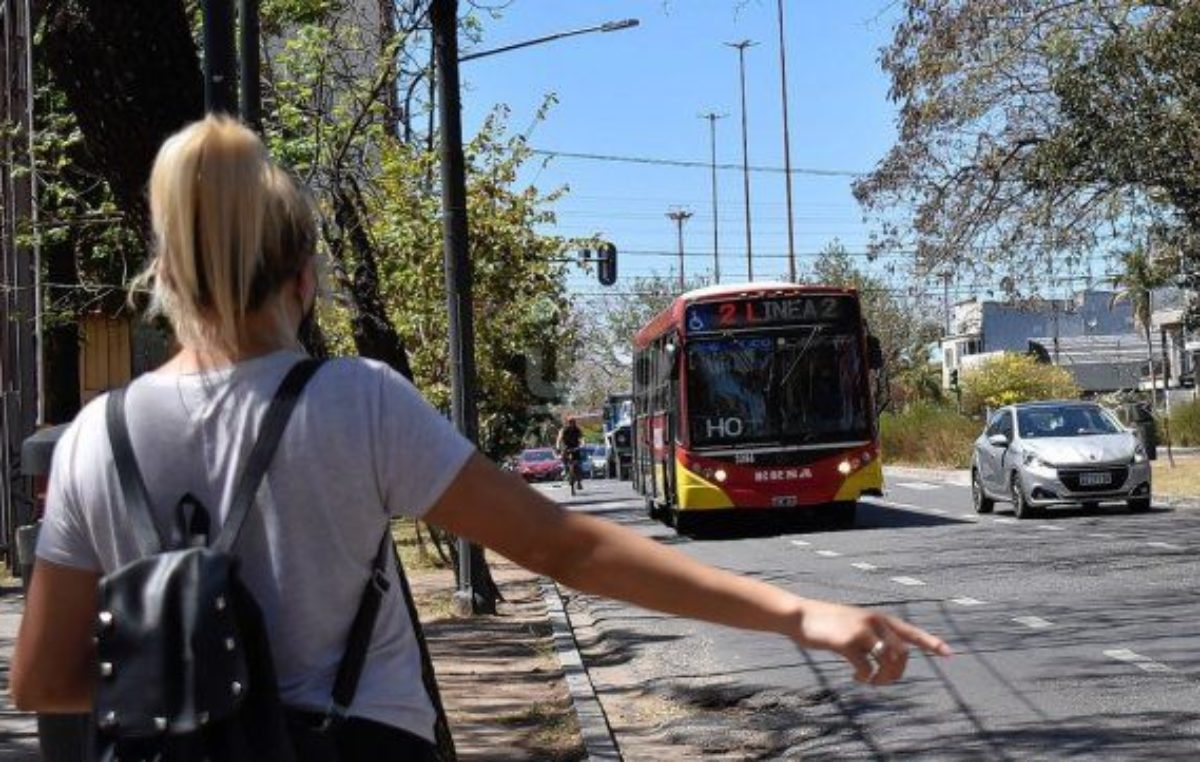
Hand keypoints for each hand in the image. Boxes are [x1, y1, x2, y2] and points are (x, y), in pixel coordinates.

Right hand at [791, 600, 951, 684]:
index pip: (911, 632)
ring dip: (883, 679)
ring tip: (872, 682)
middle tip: (883, 682)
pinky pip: (866, 668)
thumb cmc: (828, 622)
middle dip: (897, 674)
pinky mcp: (847, 643)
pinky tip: (857, 679)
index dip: (931, 643)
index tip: (949, 654)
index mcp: (879, 618)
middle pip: (901, 654)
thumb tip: (891, 658)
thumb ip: (874, 635)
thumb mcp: (855, 623)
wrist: (800, 615)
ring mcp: (862, 632)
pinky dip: (865, 678)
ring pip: (888, 661)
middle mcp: (874, 622)